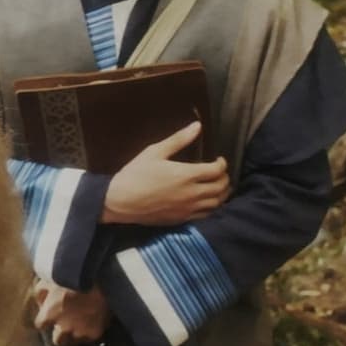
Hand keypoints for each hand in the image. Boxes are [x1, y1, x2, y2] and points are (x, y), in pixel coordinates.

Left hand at [32, 279, 109, 345]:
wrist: (95, 274)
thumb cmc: (69, 274)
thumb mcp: (48, 279)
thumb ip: (40, 294)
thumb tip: (41, 303)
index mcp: (50, 314)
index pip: (40, 325)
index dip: (44, 320)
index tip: (49, 315)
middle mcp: (63, 327)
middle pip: (58, 340)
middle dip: (60, 333)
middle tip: (65, 323)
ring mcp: (80, 331)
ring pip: (75, 340)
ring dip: (75, 333)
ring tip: (80, 322)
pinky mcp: (96, 332)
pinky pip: (90, 337)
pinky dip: (90, 331)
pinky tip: (92, 321)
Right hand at [102, 121, 228, 225]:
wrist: (120, 201)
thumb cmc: (135, 174)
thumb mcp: (155, 152)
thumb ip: (179, 139)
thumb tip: (197, 126)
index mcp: (187, 174)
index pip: (217, 170)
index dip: (222, 164)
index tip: (218, 160)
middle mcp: (192, 193)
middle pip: (221, 187)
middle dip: (225, 178)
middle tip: (220, 173)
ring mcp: (188, 208)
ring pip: (216, 203)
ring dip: (222, 194)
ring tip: (218, 187)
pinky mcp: (182, 219)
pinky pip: (206, 215)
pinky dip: (212, 207)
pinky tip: (207, 201)